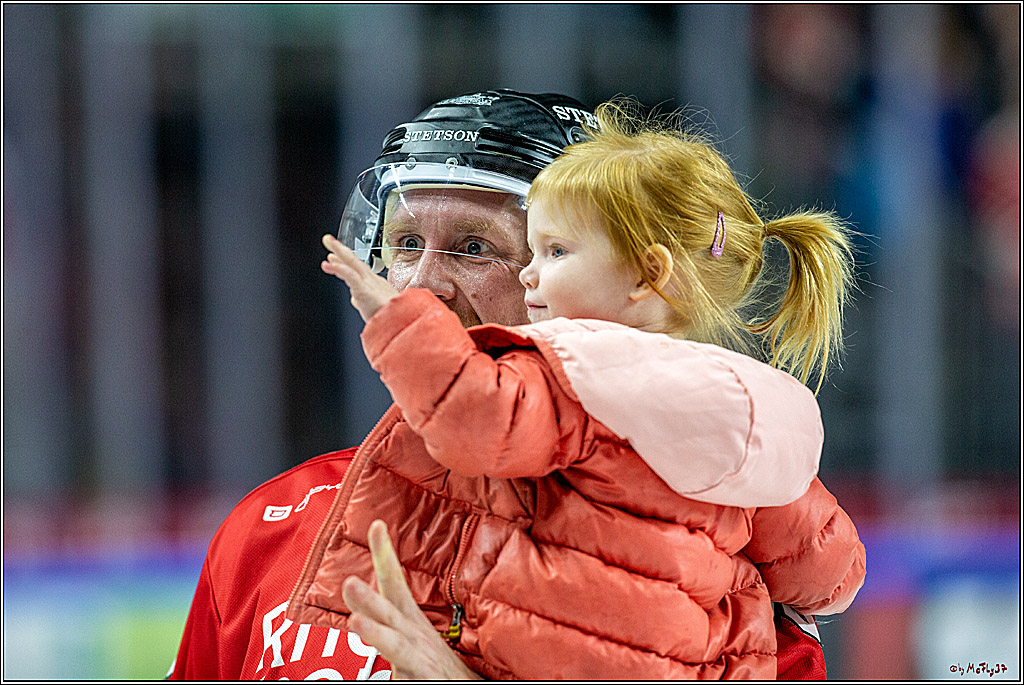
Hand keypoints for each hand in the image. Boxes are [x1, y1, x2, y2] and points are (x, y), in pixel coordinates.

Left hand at [321, 234, 397, 320]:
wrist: (404, 323)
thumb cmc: (393, 320)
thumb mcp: (376, 309)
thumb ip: (363, 302)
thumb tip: (355, 300)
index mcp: (376, 285)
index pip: (358, 270)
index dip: (346, 262)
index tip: (336, 256)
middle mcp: (373, 281)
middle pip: (355, 261)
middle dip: (341, 250)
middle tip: (329, 240)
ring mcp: (370, 284)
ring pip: (352, 263)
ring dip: (339, 252)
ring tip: (328, 242)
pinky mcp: (365, 290)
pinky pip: (350, 275)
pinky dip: (339, 268)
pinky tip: (329, 263)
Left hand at [341, 520, 481, 679]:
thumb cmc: (436, 663)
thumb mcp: (414, 636)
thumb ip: (389, 621)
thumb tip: (362, 608)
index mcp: (408, 619)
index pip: (394, 582)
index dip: (384, 555)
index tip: (376, 526)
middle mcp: (413, 635)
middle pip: (390, 611)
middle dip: (369, 598)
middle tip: (349, 583)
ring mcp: (418, 660)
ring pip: (395, 646)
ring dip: (376, 633)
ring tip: (356, 622)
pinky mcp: (422, 681)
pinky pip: (405, 680)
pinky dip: (398, 680)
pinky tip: (392, 677)